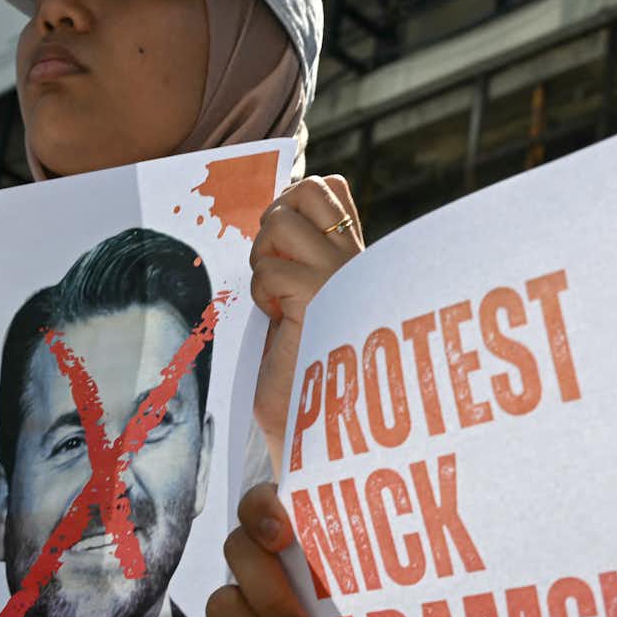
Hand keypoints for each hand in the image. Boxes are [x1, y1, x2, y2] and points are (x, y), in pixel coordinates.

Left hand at [250, 176, 366, 454]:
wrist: (314, 429)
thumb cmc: (303, 373)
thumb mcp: (300, 303)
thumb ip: (294, 261)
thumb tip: (272, 217)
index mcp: (352, 257)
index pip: (331, 189)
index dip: (293, 202)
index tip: (281, 248)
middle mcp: (355, 260)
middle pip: (308, 188)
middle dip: (273, 222)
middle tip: (274, 271)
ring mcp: (342, 276)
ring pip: (281, 221)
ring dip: (262, 260)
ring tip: (276, 300)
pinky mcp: (320, 299)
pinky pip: (269, 271)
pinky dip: (261, 295)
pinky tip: (279, 322)